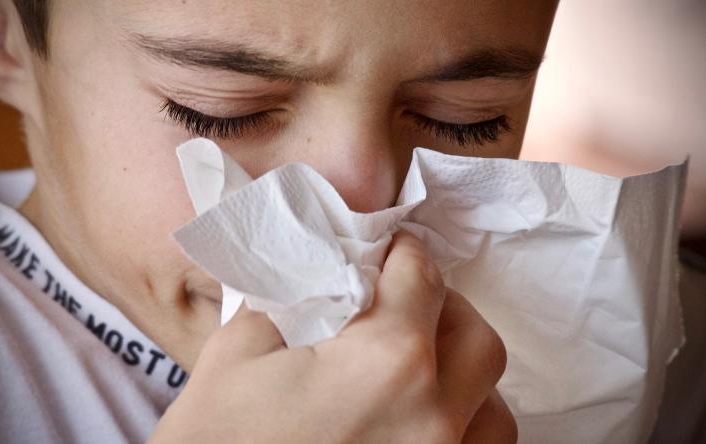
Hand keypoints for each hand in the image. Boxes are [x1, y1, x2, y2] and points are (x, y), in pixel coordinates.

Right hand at [149, 231, 515, 442]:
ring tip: (419, 370)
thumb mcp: (236, 354)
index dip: (405, 253)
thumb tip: (319, 281)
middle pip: (477, 338)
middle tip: (404, 305)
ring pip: (494, 407)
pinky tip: (420, 423)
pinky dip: (462, 429)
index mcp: (386, 363)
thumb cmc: (216, 443)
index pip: (421, 279)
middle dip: (444, 309)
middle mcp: (434, 417)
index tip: (393, 251)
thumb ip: (289, 302)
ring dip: (463, 375)